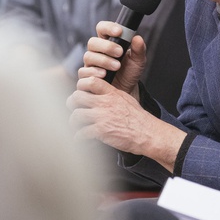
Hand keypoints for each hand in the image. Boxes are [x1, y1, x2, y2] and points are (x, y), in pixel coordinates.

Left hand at [67, 81, 186, 171]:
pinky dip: (78, 137)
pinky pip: (81, 133)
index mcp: (112, 93)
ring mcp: (102, 117)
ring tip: (76, 126)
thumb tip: (101, 93)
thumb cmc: (138, 118)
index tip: (81, 93)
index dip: (82, 86)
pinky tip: (81, 138)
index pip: (91, 81)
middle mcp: (105, 103)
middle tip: (75, 109)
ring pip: (76, 115)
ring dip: (73, 122)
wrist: (147, 133)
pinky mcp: (101, 131)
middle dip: (72, 104)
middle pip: (77, 97)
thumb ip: (112, 94)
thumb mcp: (126, 99)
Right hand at [79, 21, 145, 95]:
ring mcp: (90, 64)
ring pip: (88, 56)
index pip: (102, 28)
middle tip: (120, 52)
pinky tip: (104, 75)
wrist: (126, 91)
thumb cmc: (130, 72)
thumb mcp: (138, 61)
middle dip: (107, 46)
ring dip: (103, 60)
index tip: (119, 31)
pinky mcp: (86, 77)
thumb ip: (138, 49)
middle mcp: (96, 51)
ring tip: (117, 66)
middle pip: (93, 42)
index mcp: (108, 42)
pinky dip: (94, 73)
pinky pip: (84, 72)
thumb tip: (138, 38)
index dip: (108, 27)